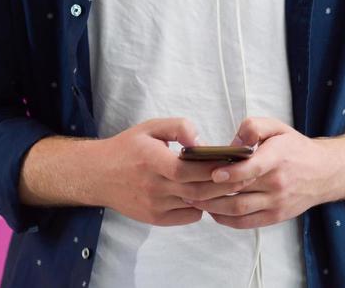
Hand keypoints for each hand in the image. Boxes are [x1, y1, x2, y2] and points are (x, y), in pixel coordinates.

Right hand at [92, 118, 247, 226]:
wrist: (98, 175)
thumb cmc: (127, 148)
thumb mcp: (150, 127)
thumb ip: (178, 127)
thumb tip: (201, 141)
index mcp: (151, 160)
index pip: (187, 170)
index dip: (212, 168)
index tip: (233, 161)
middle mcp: (153, 187)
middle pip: (197, 191)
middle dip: (224, 185)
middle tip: (245, 175)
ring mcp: (154, 206)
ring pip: (195, 205)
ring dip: (216, 197)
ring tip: (234, 185)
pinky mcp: (155, 218)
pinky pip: (187, 215)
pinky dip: (201, 206)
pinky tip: (209, 194)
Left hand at [186, 118, 337, 229]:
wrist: (324, 173)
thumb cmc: (295, 148)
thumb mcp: (277, 127)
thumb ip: (253, 127)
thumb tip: (231, 144)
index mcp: (277, 158)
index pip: (252, 168)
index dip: (230, 172)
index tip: (211, 172)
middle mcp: (277, 183)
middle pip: (239, 191)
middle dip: (209, 191)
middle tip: (186, 187)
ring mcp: (276, 203)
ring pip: (239, 209)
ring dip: (212, 207)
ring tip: (192, 199)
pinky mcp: (275, 216)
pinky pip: (246, 222)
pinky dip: (226, 220)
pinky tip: (212, 211)